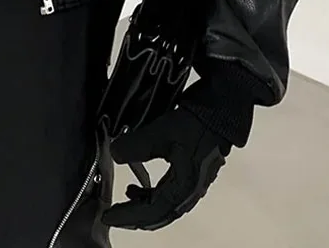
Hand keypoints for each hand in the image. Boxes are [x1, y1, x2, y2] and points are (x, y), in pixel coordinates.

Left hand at [101, 106, 231, 230]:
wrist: (219, 113)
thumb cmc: (193, 125)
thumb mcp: (160, 133)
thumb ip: (135, 146)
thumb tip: (115, 154)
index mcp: (183, 189)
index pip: (150, 212)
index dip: (127, 216)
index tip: (108, 215)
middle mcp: (189, 193)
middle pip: (158, 215)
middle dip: (133, 216)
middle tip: (112, 213)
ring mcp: (193, 186)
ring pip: (163, 206)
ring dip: (143, 205)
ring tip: (125, 196)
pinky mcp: (193, 175)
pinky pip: (168, 195)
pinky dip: (151, 195)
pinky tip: (139, 186)